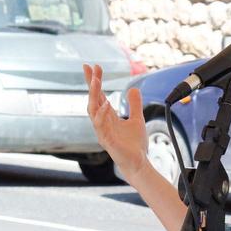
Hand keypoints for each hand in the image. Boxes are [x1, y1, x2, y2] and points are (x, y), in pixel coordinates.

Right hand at [84, 64, 145, 178]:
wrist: (138, 164)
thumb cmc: (134, 145)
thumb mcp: (137, 119)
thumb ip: (135, 105)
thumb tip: (133, 88)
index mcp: (107, 117)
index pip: (98, 96)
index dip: (94, 81)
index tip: (93, 66)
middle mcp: (102, 123)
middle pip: (92, 99)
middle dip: (91, 84)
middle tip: (91, 69)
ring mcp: (102, 132)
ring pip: (93, 110)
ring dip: (94, 95)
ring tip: (96, 81)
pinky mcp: (107, 141)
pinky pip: (100, 126)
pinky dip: (102, 114)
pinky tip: (106, 103)